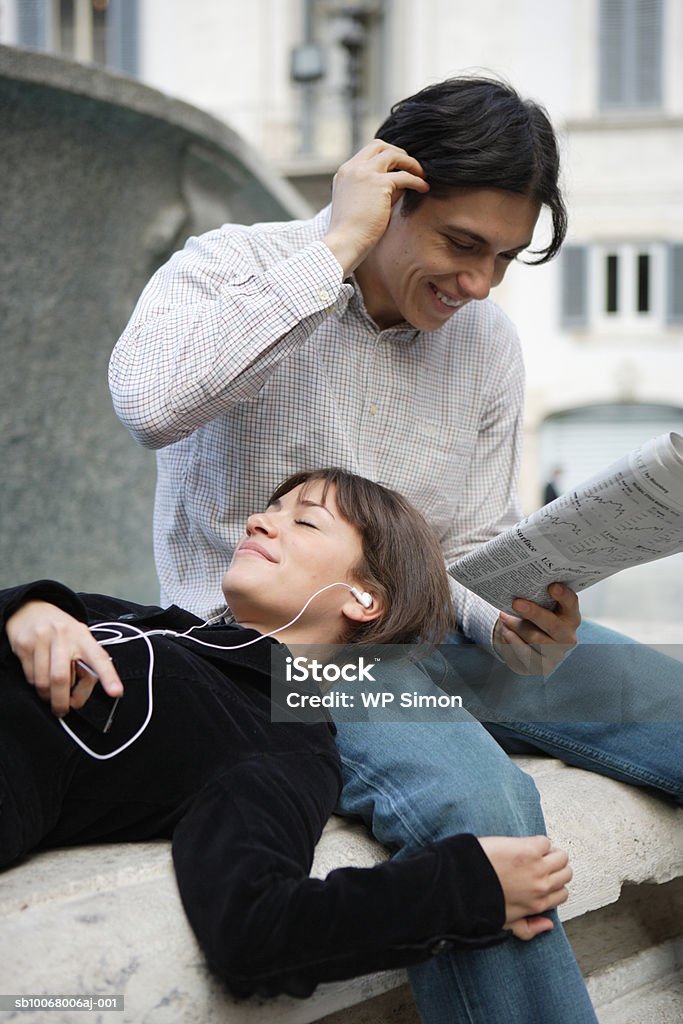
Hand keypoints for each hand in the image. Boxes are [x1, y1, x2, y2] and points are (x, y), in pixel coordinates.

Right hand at [6, 600, 122, 716]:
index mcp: (83, 636)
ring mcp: (41, 640)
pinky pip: (30, 677)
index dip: (108, 676)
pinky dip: (36, 685)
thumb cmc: (61, 631)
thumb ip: (85, 663)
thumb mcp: (79, 639)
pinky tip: (41, 677)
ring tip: (52, 694)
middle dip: (62, 701)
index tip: (116, 692)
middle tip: (63, 710)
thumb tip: (80, 696)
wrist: (31, 609)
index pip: (98, 658)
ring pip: (43, 682)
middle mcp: (63, 636)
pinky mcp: (24, 645)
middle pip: (61, 678)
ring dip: (48, 695)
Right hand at [322, 140, 428, 274]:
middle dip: (398, 153)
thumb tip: (402, 184)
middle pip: (379, 145)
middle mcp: (353, 168)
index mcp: (344, 173)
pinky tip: (424, 188)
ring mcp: (365, 174)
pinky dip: (417, 181)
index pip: (367, 153)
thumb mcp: (360, 205)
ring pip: (393, 155)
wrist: (344, 243)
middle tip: (411, 167)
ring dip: (410, 163)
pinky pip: (404, 176)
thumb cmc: (352, 233)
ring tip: (422, 175)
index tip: (397, 168)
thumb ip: (377, 190)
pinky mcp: (378, 184)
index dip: (385, 157)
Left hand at [478, 835, 571, 940]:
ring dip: (551, 853)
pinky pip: (546, 841)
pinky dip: (539, 842)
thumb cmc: (480, 899)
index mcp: (537, 905)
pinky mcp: (529, 849)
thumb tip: (548, 926)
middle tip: (541, 862)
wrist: (463, 881)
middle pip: (566, 873)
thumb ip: (529, 929)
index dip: (554, 883)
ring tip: (535, 852)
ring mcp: (537, 867)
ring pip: (562, 856)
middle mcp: (542, 886)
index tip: (544, 877)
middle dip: (556, 867)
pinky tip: (524, 844)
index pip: (563, 894)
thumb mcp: (505, 924)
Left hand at [492, 583, 579, 675]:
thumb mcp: (540, 608)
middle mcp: (568, 637)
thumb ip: (537, 599)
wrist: (529, 644)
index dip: (564, 595)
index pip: (571, 603)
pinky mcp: (543, 667)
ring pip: (536, 640)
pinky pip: (526, 656)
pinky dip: (513, 642)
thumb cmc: (536, 619)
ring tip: (504, 618)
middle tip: (516, 603)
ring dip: (517, 628)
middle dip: (534, 613)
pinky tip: (506, 633)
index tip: (552, 586)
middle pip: (553, 625)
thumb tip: (520, 587)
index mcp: (570, 616)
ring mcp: (557, 654)